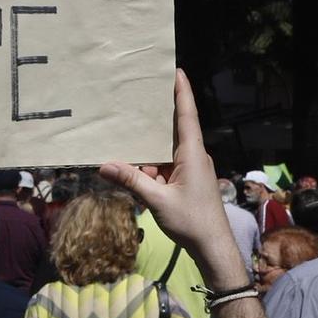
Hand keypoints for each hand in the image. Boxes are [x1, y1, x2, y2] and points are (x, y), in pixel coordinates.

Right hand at [101, 71, 243, 288]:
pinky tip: (135, 177)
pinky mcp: (187, 182)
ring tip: (123, 151)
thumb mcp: (158, 201)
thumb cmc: (192, 222)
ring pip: (164, 153)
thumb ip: (131, 181)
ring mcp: (190, 169)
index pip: (187, 115)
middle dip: (152, 122)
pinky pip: (165, 168)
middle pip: (170, 131)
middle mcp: (193, 156)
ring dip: (147, 158)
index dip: (181, 92)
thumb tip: (103, 165)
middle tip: (134, 102)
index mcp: (191, 153)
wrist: (213, 247)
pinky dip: (151, 171)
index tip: (176, 71)